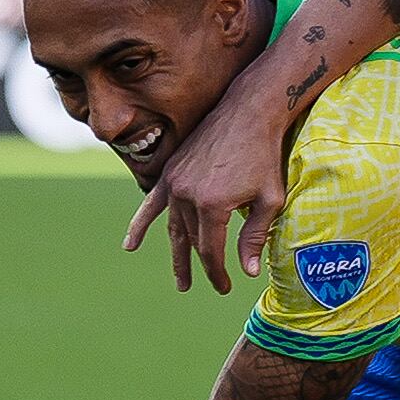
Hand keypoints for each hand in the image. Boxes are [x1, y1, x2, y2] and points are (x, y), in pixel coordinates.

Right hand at [125, 73, 292, 292]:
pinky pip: (151, 204)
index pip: (210, 251)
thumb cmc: (264, 156)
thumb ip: (255, 236)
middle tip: (209, 284)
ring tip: (181, 281)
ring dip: (176, 255)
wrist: (248, 112)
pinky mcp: (171, 172)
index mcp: (213, 206)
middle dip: (202, 266)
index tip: (225, 286)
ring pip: (173, 228)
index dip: (216, 273)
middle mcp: (187, 196)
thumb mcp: (269, 199)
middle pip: (191, 241)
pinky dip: (140, 225)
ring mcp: (175, 182)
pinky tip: (130, 246)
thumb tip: (249, 272)